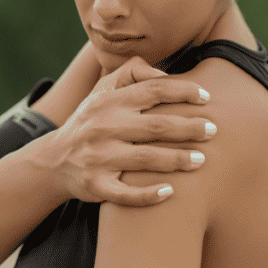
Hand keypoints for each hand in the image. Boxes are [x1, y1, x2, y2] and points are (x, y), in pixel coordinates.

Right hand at [46, 55, 214, 205]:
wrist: (54, 160)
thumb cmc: (91, 121)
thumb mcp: (102, 90)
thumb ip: (131, 73)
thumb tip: (164, 73)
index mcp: (110, 101)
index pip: (153, 90)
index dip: (183, 91)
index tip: (207, 97)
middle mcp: (105, 127)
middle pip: (156, 126)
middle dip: (188, 128)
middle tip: (214, 130)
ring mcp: (100, 157)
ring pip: (146, 159)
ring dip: (177, 160)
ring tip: (202, 160)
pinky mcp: (96, 184)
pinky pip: (125, 193)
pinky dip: (148, 194)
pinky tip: (170, 193)